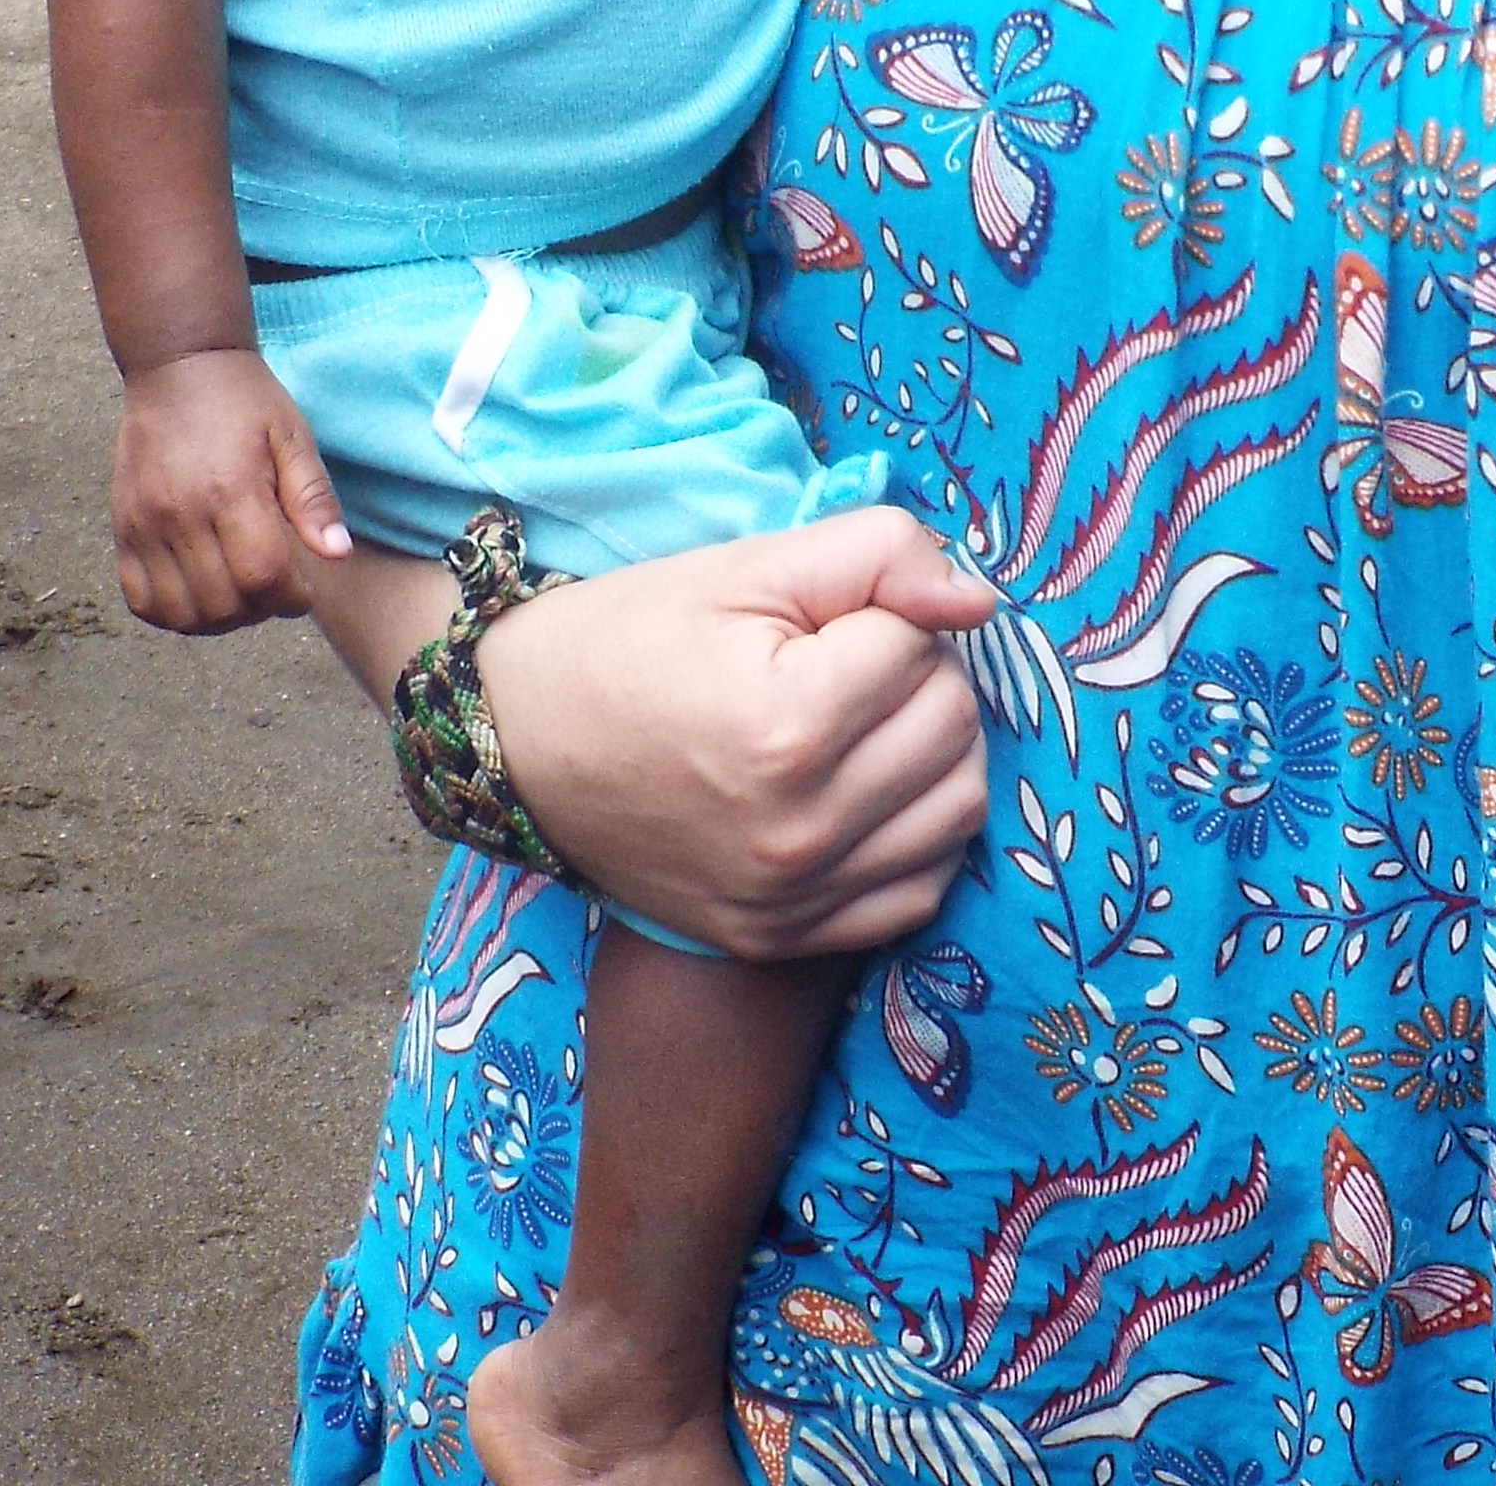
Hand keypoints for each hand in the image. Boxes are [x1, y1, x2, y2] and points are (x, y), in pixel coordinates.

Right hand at [109, 347, 352, 631]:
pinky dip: (171, 613)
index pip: (261, 576)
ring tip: (239, 596)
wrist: (177, 367)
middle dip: (259, 611)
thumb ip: (314, 500)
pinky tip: (199, 595)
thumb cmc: (244, 400)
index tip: (303, 590)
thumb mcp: (292, 438)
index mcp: (230, 490)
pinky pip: (139, 599)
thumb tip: (338, 555)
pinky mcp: (121, 529)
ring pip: (179, 613)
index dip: (291, 598)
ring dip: (217, 621)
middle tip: (274, 591)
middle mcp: (180, 514)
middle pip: (222, 604)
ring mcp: (143, 525)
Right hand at [474, 506, 996, 958]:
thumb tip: (978, 598)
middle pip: (953, 725)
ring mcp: (792, 899)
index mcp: (786, 727)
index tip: (817, 623)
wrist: (517, 746)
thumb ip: (876, 556)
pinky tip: (864, 796)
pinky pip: (919, 893)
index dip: (880, 614)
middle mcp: (798, 830)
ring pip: (958, 808)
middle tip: (840, 665)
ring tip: (858, 726)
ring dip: (931, 753)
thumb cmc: (628, 641)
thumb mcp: (745, 566)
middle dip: (915, 676)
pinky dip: (916, 837)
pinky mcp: (784, 939)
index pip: (921, 645)